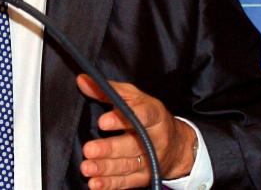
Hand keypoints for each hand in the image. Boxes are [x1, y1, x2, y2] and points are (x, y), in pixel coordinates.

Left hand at [76, 74, 196, 188]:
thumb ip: (109, 90)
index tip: (102, 121)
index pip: (141, 116)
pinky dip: (111, 184)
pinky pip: (128, 182)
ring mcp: (152, 160)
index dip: (122, 119)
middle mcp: (156, 139)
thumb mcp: (133, 97)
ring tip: (87, 167)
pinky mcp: (146, 176)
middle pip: (132, 145)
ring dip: (106, 168)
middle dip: (109, 149)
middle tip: (89, 149)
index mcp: (154, 115)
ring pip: (128, 165)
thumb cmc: (149, 115)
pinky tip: (96, 183)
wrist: (177, 145)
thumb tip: (83, 81)